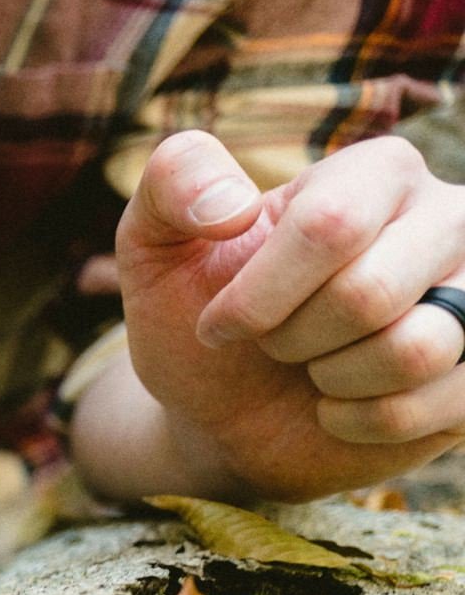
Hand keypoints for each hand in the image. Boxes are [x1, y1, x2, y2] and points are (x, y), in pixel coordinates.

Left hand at [108, 129, 464, 500]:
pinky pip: (433, 406)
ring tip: (315, 367)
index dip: (257, 296)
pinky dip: (361, 422)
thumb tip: (232, 206)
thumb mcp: (159, 245)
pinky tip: (343, 407)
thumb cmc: (202, 316)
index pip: (329, 226)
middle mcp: (448, 219)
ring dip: (331, 380)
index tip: (218, 323)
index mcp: (378, 172)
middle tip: (275, 343)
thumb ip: (175, 182)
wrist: (226, 411)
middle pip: (369, 293)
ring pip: (414, 350)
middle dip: (291, 339)